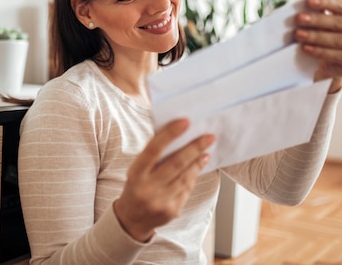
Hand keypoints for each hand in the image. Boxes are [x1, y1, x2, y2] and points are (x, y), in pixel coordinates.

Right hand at [113, 119, 214, 241]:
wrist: (131, 220)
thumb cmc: (136, 186)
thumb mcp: (137, 170)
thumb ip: (153, 156)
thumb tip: (176, 134)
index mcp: (135, 173)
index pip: (154, 149)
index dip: (170, 134)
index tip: (186, 122)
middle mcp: (147, 188)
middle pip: (176, 164)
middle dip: (194, 148)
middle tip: (209, 136)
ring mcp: (160, 201)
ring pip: (185, 177)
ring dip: (198, 161)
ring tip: (206, 149)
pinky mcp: (172, 211)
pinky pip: (187, 189)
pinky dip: (194, 175)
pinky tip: (199, 165)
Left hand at [294, 0, 341, 92]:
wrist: (334, 65)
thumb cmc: (329, 39)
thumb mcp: (326, 25)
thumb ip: (321, 16)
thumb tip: (305, 9)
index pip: (341, 5)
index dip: (325, 2)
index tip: (308, 2)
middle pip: (339, 23)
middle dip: (317, 20)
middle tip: (299, 18)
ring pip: (338, 40)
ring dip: (315, 37)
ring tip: (298, 34)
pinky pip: (337, 55)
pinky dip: (320, 51)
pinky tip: (306, 48)